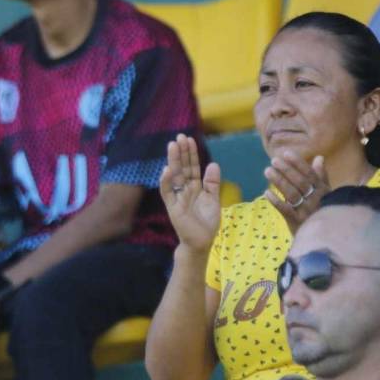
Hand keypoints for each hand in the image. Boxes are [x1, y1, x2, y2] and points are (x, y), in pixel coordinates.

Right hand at [159, 134, 221, 253]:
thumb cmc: (206, 223)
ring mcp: (177, 197)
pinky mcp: (172, 207)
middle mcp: (184, 190)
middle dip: (181, 152)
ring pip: (174, 176)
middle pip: (182, 168)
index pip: (192, 167)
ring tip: (172, 146)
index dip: (191, 154)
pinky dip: (166, 181)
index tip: (190, 139)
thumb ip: (212, 183)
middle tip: (179, 136)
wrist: (201, 242)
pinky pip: (168, 192)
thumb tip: (213, 164)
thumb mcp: (213, 199)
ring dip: (173, 161)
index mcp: (194, 187)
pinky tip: (167, 169)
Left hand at [264, 151, 329, 235]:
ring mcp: (306, 211)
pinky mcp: (297, 222)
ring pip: (291, 194)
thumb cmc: (323, 211)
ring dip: (279, 181)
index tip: (285, 153)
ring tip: (267, 171)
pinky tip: (266, 192)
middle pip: (300, 182)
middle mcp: (316, 199)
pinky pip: (285, 210)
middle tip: (273, 160)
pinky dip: (276, 201)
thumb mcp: (326, 194)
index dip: (297, 163)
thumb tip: (319, 157)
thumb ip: (321, 176)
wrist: (325, 237)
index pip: (309, 174)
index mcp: (323, 191)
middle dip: (286, 170)